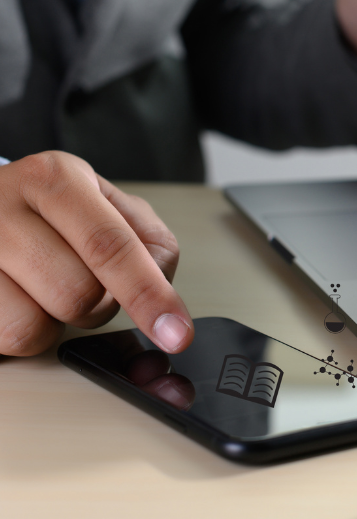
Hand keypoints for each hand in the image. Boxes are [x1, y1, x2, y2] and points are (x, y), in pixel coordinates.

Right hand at [0, 152, 192, 355]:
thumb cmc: (50, 213)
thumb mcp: (105, 206)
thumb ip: (148, 242)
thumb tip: (162, 291)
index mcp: (54, 178)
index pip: (111, 245)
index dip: (149, 294)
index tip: (176, 333)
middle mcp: (1, 206)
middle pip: (78, 293)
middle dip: (99, 305)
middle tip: (87, 282)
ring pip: (33, 326)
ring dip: (55, 323)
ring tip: (45, 290)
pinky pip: (4, 340)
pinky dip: (24, 332)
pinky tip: (19, 300)